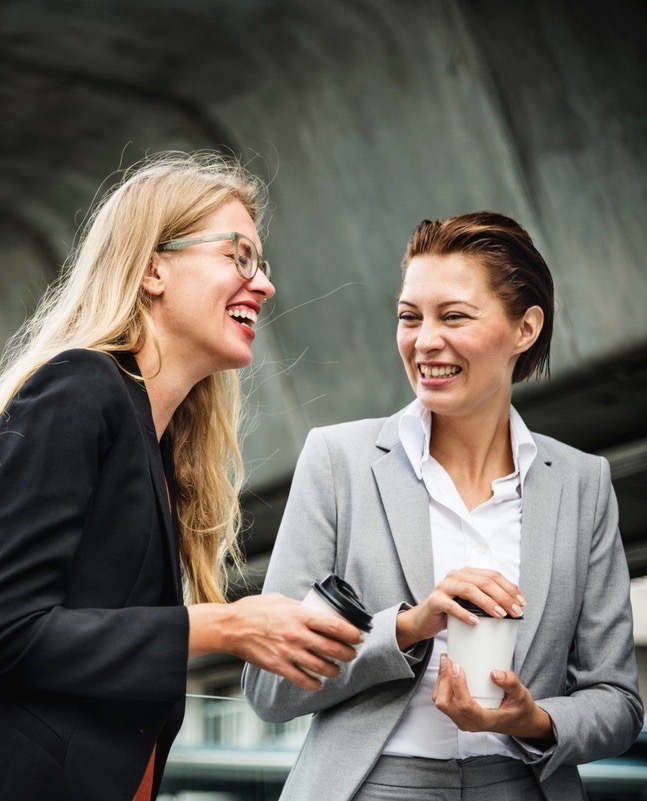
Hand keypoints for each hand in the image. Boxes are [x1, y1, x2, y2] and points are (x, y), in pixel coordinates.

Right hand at [187, 594, 363, 689]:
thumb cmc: (255, 610)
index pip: (334, 625)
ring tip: (337, 669)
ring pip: (321, 667)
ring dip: (334, 670)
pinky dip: (314, 684)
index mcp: (300, 615)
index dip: (351, 633)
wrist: (232, 627)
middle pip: (332, 648)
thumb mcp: (282, 600)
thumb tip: (316, 611)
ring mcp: (288, 652)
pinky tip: (319, 683)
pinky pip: (302, 680)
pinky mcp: (279, 666)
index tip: (359, 636)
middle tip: (352, 654)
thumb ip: (300, 607)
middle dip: (348, 653)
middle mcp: (297, 634)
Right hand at [396, 567, 525, 649]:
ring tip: (500, 615)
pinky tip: (476, 622)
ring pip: (469, 589)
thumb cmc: (451, 612)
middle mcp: (455, 575)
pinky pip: (451, 605)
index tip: (522, 602)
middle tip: (516, 612)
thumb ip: (487, 599)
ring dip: (488, 602)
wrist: (424, 620)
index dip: (509, 587)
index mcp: (467, 573)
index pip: (492, 575)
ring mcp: (444, 586)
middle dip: (503, 596)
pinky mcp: (435, 600)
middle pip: (484, 581)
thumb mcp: (471, 603)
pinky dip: (464, 613)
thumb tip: (514, 605)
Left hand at [432, 653, 554, 744]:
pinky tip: (447, 670)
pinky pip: (443, 701)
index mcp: (485, 720)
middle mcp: (470, 723)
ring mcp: (462, 720)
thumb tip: (494, 673)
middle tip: (448, 660)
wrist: (519, 721)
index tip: (458, 667)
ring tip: (446, 662)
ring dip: (441, 681)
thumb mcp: (521, 695)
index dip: (458, 686)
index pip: (464, 706)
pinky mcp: (459, 714)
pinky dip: (442, 685)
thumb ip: (511, 683)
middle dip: (444, 680)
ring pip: (441, 702)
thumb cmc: (519, 708)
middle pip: (446, 704)